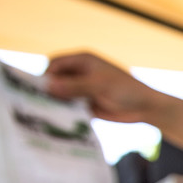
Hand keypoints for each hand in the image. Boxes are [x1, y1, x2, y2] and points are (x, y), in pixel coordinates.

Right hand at [45, 52, 167, 123]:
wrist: (145, 107)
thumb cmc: (125, 90)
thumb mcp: (99, 85)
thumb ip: (75, 86)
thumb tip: (48, 86)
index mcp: (82, 60)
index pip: (55, 64)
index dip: (46, 75)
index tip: (39, 90)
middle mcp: (79, 73)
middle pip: (55, 80)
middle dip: (48, 90)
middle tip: (38, 104)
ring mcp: (81, 89)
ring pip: (60, 95)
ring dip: (54, 103)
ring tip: (44, 115)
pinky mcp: (85, 104)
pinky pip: (69, 107)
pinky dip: (64, 113)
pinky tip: (56, 122)